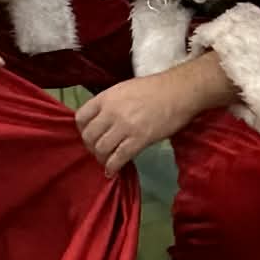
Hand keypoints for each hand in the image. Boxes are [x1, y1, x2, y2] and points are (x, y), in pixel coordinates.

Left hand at [74, 56, 235, 175]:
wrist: (179, 91)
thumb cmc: (154, 88)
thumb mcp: (124, 89)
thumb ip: (110, 104)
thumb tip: (101, 120)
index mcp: (106, 97)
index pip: (80, 117)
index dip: (82, 130)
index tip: (90, 136)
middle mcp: (111, 112)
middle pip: (89, 136)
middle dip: (91, 147)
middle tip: (99, 151)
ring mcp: (124, 126)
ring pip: (101, 149)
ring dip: (101, 158)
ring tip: (107, 161)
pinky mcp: (139, 139)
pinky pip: (119, 158)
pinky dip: (113, 167)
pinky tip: (114, 171)